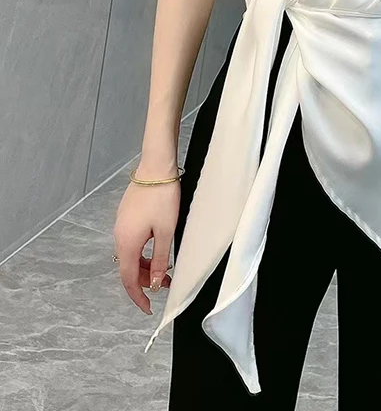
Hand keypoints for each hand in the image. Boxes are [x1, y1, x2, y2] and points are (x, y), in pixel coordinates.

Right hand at [113, 179, 178, 314]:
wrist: (156, 167)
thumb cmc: (162, 197)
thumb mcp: (165, 231)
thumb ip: (159, 259)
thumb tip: (154, 281)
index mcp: (127, 243)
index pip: (128, 279)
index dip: (138, 296)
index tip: (148, 308)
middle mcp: (119, 236)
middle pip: (128, 268)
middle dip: (145, 280)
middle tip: (165, 284)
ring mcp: (121, 225)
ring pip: (130, 255)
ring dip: (145, 266)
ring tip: (165, 268)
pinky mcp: (126, 217)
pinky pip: (131, 242)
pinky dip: (142, 252)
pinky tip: (156, 249)